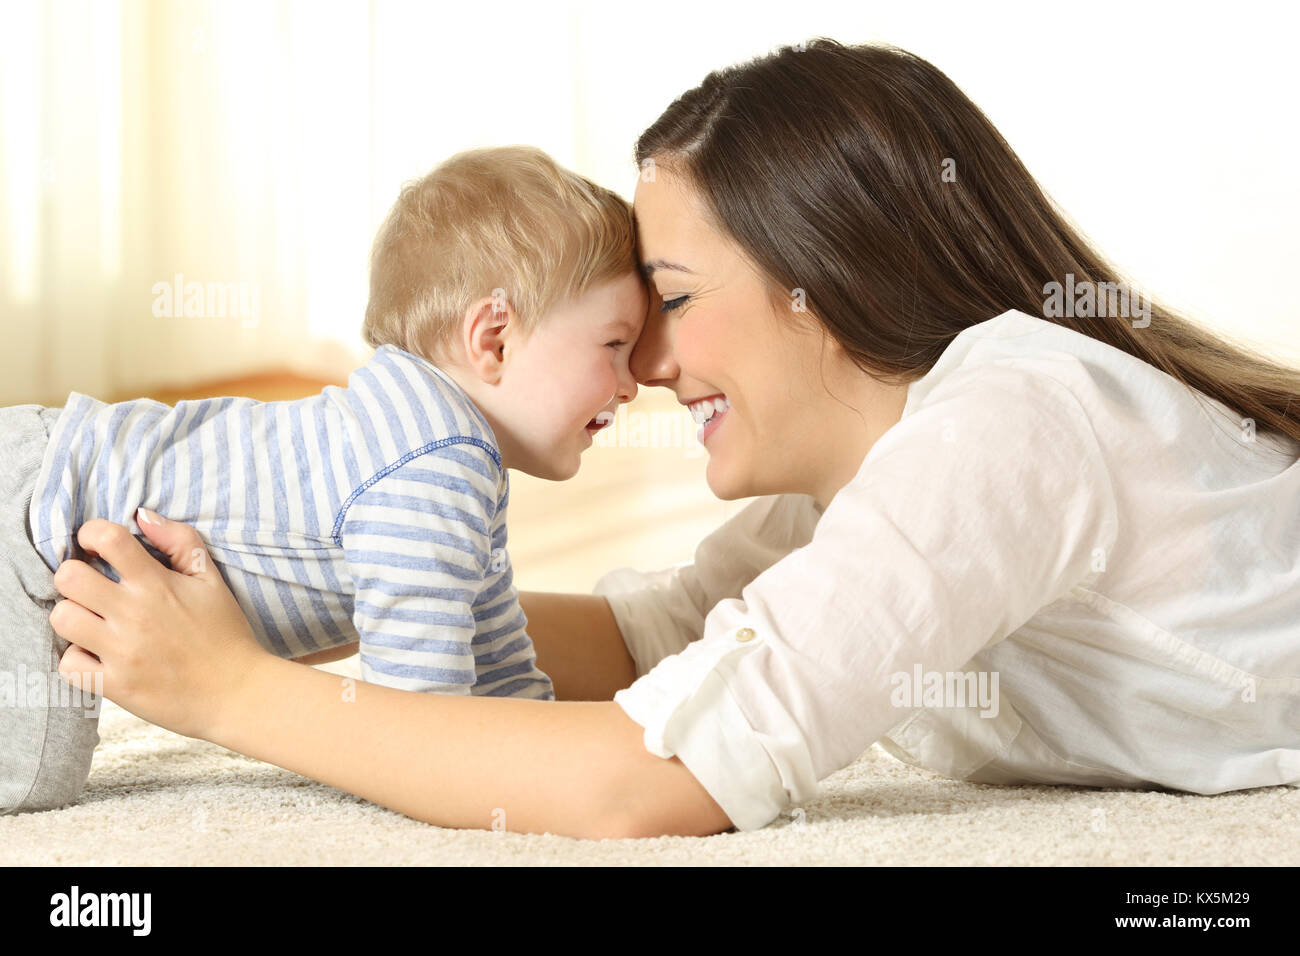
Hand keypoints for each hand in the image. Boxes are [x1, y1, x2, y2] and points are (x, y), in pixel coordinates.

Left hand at [50, 509, 269, 739]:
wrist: (238, 692)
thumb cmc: (225, 633)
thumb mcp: (212, 579)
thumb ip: (179, 540)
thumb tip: (142, 515)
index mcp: (157, 584)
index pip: (106, 538)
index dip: (92, 534)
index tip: (98, 547)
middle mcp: (134, 614)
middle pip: (68, 577)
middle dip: (75, 576)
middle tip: (91, 587)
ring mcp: (122, 651)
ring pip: (62, 618)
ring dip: (73, 616)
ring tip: (93, 621)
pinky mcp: (115, 685)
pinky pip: (68, 665)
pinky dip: (79, 659)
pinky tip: (99, 655)